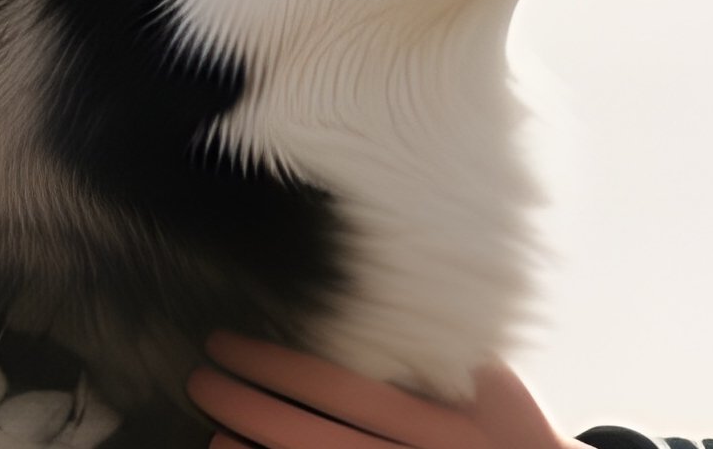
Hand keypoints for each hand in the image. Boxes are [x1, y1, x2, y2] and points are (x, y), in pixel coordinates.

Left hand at [186, 331, 573, 448]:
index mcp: (437, 412)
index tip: (233, 343)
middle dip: (251, 401)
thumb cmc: (509, 426)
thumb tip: (397, 280)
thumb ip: (447, 339)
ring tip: (210, 424)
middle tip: (202, 374)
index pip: (338, 385)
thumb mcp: (491, 375)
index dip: (279, 366)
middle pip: (312, 432)